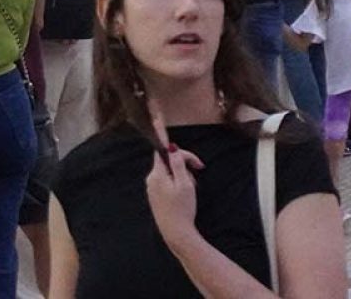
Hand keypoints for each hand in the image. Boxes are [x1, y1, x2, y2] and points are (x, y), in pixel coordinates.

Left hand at [145, 102, 204, 252]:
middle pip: (168, 159)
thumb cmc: (183, 208)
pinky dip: (178, 182)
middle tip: (199, 169)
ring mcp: (152, 188)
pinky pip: (167, 181)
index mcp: (157, 174)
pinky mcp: (155, 196)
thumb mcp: (185, 183)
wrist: (176, 233)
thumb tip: (171, 147)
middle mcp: (151, 179)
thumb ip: (178, 164)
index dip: (161, 132)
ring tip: (192, 188)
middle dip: (184, 162)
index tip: (156, 117)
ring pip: (170, 171)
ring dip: (182, 174)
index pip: (161, 148)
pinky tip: (186, 194)